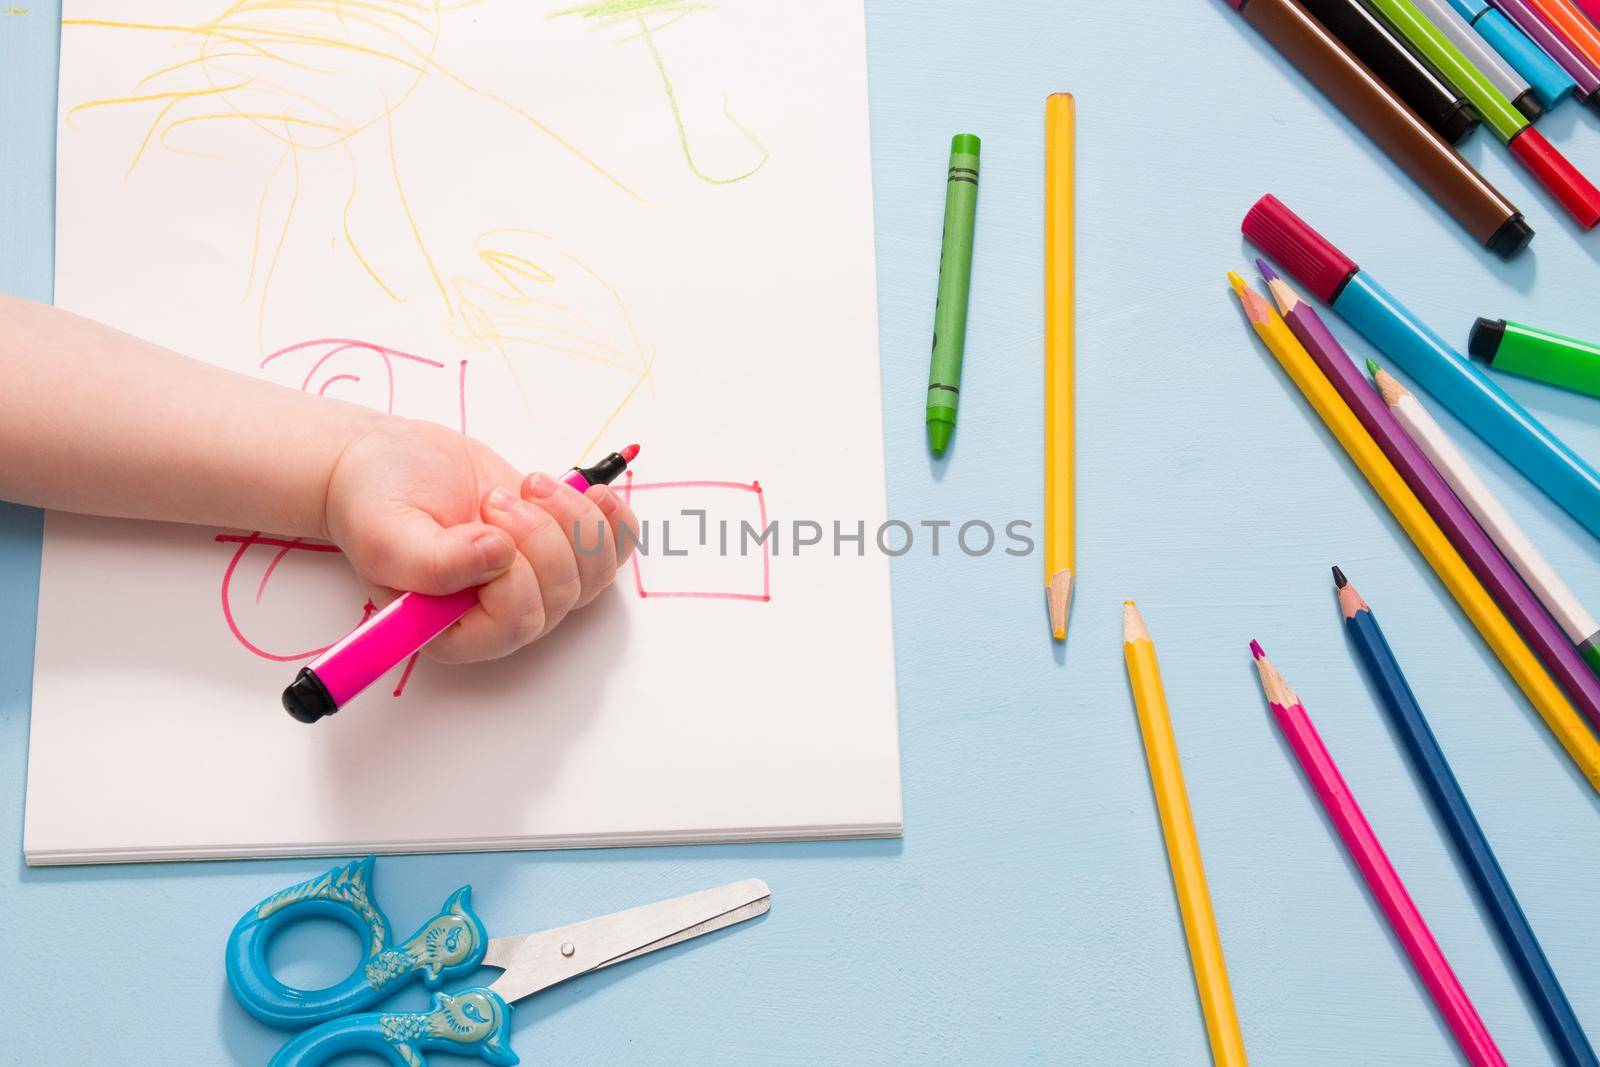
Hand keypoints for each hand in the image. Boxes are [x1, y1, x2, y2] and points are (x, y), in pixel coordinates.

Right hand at [322, 418, 637, 662]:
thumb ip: (434, 563)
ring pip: (594, 572)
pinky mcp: (559, 547)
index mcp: (456, 631)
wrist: (391, 462)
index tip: (486, 523)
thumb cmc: (376, 502)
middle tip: (495, 499)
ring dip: (573, 519)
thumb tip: (497, 558)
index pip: (518, 622)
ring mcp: (536, 582)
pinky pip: (613, 550)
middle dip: (540, 534)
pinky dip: (612, 520)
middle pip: (563, 593)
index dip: (515, 572)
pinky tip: (596, 494)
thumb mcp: (386, 535)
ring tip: (529, 486)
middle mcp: (502, 615)